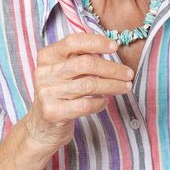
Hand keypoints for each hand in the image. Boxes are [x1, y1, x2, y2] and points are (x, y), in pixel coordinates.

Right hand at [25, 33, 133, 152]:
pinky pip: (86, 104)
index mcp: (47, 56)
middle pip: (86, 63)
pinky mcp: (53, 112)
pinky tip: (104, 101)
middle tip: (129, 73)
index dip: (97, 42)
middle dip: (112, 68)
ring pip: (89, 84)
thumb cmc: (59, 94)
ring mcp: (47, 93)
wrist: (41, 127)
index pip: (74, 42)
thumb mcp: (63, 71)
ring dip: (113, 85)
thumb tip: (110, 48)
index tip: (115, 47)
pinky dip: (100, 102)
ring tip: (126, 87)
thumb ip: (80, 58)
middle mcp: (44, 72)